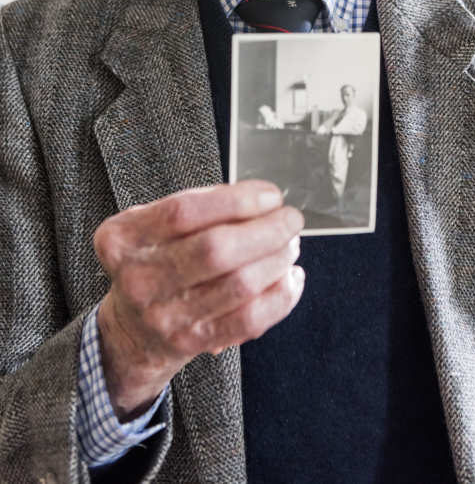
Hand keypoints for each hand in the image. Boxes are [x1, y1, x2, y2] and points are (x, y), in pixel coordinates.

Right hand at [93, 180, 303, 420]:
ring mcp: (165, 315)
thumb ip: (198, 208)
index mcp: (123, 239)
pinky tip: (289, 277)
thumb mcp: (152, 227)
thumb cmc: (155, 262)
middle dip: (267, 230)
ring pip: (239, 284)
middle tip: (290, 219)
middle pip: (215, 249)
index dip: (236, 200)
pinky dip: (281, 296)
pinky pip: (249, 319)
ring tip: (289, 245)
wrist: (133, 330)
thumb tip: (260, 200)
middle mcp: (139, 278)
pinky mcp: (193, 341)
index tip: (269, 195)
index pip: (184, 212)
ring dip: (277, 259)